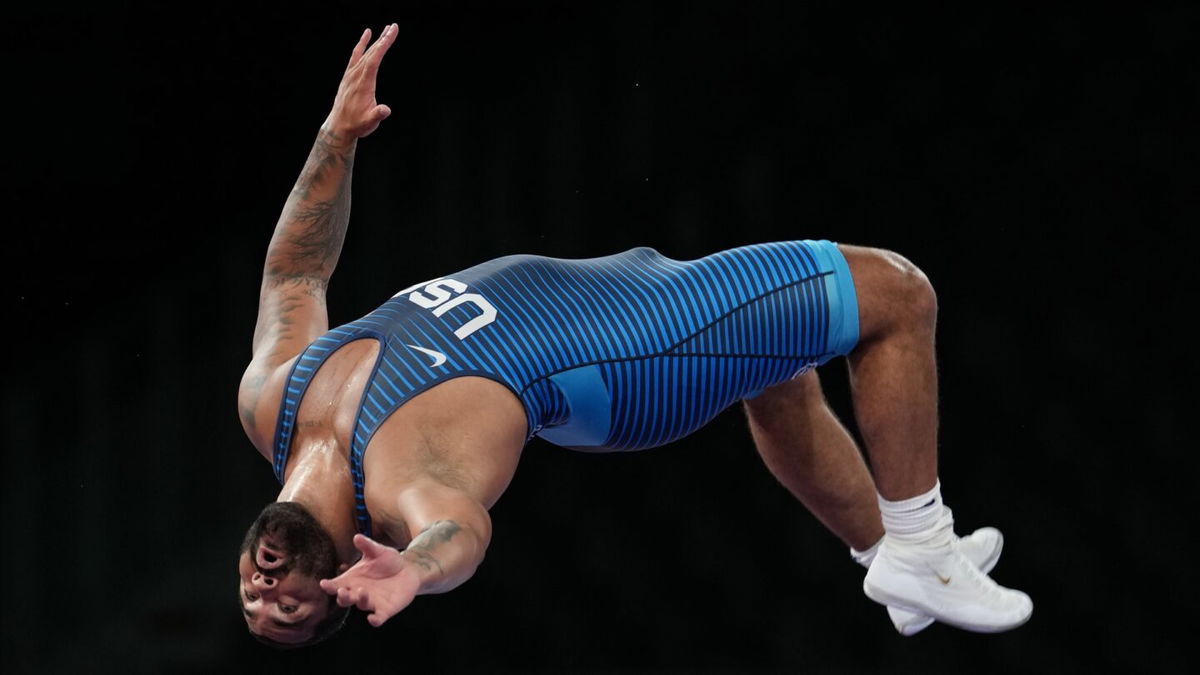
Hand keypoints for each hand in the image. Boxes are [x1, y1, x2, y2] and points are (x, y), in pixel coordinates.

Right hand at [319, 533, 420, 626]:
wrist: (409, 570)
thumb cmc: (388, 561)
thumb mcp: (378, 551)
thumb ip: (367, 546)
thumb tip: (357, 536)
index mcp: (353, 580)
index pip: (336, 585)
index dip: (329, 586)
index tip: (324, 584)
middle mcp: (359, 593)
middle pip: (345, 599)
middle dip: (342, 596)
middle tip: (342, 591)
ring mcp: (372, 603)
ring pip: (361, 605)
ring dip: (360, 600)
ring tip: (362, 591)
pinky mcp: (385, 610)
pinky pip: (378, 618)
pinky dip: (374, 620)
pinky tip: (373, 619)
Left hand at [324, 24, 398, 138]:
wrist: (339, 127)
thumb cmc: (357, 124)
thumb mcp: (369, 122)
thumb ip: (377, 115)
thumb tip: (385, 110)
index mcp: (363, 83)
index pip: (375, 59)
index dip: (383, 45)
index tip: (392, 33)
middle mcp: (356, 75)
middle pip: (371, 52)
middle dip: (383, 38)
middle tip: (394, 26)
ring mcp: (351, 74)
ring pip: (365, 52)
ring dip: (375, 40)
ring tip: (385, 29)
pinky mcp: (349, 76)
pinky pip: (356, 56)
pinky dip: (362, 44)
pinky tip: (367, 35)